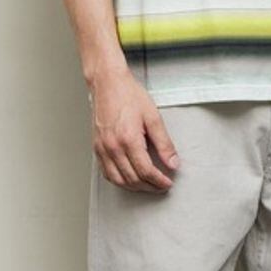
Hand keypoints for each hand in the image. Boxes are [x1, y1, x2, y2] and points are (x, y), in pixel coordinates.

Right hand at [88, 64, 180, 193]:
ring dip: (134, 187)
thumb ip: (164, 143)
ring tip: (148, 185)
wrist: (108, 83)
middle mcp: (113, 147)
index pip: (145, 171)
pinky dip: (119, 180)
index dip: (159, 181)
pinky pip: (106, 173)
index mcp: (128, 139)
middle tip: (161, 186)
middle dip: (149, 187)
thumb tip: (173, 162)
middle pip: (132, 179)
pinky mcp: (97, 147)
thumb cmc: (128, 95)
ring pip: (118, 180)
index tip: (167, 183)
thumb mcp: (153, 116)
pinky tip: (128, 178)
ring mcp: (103, 148)